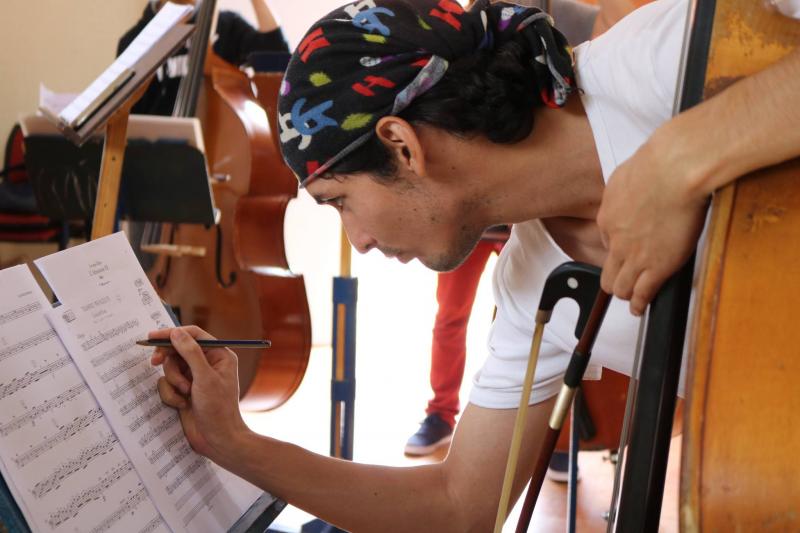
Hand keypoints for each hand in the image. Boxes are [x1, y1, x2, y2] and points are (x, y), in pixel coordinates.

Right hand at [149, 326, 249, 463]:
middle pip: (178, 350)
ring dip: (173, 381)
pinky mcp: (185, 391)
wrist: (217, 440)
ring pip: (171, 368)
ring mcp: (195, 378)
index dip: (173, 333)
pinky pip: (167, 384)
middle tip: (154, 361)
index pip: (194, 335)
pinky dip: (171, 394)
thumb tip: (176, 332)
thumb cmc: (218, 409)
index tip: (152, 336)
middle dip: (169, 359)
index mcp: (219, 355)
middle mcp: (208, 364)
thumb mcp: (204, 378)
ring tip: (184, 393)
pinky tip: (182, 405)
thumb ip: (190, 353)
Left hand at [596, 133, 707, 315]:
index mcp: (608, 218)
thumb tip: (630, 189)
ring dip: (626, 294)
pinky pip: (642, 294)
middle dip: (613, 281)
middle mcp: (617, 241)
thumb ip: (626, 189)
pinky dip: (639, 304)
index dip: (618, 249)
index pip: (608, 242)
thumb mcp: (628, 174)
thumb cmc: (658, 164)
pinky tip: (640, 309)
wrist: (675, 170)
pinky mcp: (657, 266)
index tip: (626, 251)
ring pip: (620, 287)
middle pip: (607, 272)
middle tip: (622, 284)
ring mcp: (635, 256)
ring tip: (632, 300)